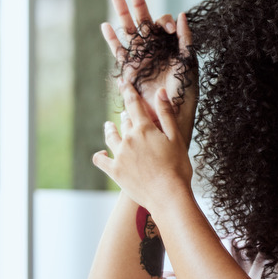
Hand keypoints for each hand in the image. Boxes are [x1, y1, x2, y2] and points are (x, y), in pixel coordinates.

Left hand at [93, 81, 193, 213]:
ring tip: (109, 125)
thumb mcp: (176, 138)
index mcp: (144, 129)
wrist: (168, 195)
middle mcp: (128, 139)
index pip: (134, 104)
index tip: (122, 82)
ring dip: (110, 129)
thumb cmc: (178, 167)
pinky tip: (101, 152)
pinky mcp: (115, 171)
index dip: (128, 91)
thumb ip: (166, 114)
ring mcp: (119, 155)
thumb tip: (160, 91)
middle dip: (125, 114)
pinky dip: (99, 154)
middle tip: (125, 112)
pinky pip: (100, 159)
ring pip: (111, 136)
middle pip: (124, 121)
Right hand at [101, 0, 196, 146]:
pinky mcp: (129, 69)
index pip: (162, 25)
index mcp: (169, 46)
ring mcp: (140, 58)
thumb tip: (182, 15)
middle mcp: (154, 50)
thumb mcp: (188, 62)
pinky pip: (119, 51)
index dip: (163, 22)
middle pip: (143, 22)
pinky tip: (106, 25)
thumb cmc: (183, 91)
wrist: (168, 114)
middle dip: (139, 5)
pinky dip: (112, 39)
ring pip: (129, 32)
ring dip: (123, 14)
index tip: (166, 30)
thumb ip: (186, 39)